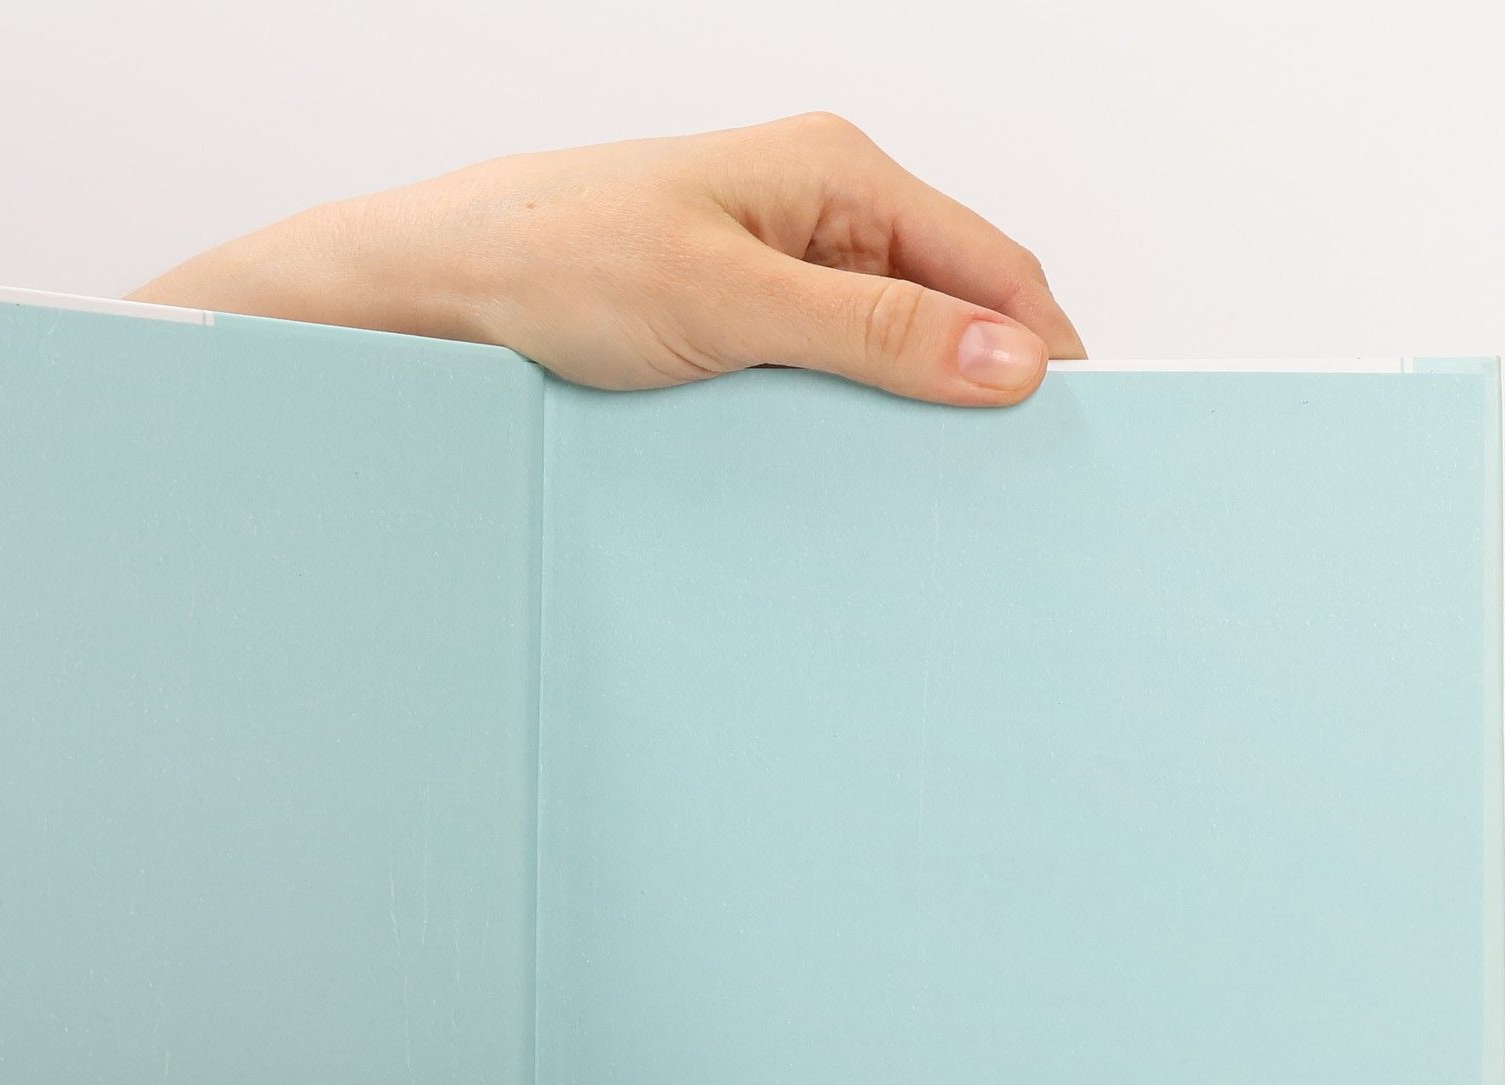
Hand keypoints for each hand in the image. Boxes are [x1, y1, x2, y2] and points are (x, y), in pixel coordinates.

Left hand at [135, 113, 1083, 404]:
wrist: (439, 292)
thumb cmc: (559, 262)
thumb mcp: (731, 303)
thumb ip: (874, 328)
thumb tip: (1006, 359)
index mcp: (838, 174)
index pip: (994, 263)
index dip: (1040, 351)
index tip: (1065, 440)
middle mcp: (817, 214)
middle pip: (950, 305)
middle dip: (979, 389)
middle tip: (997, 486)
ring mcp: (774, 270)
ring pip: (889, 348)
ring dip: (909, 414)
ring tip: (924, 491)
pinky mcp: (733, 325)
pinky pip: (825, 375)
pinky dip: (847, 422)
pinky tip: (843, 474)